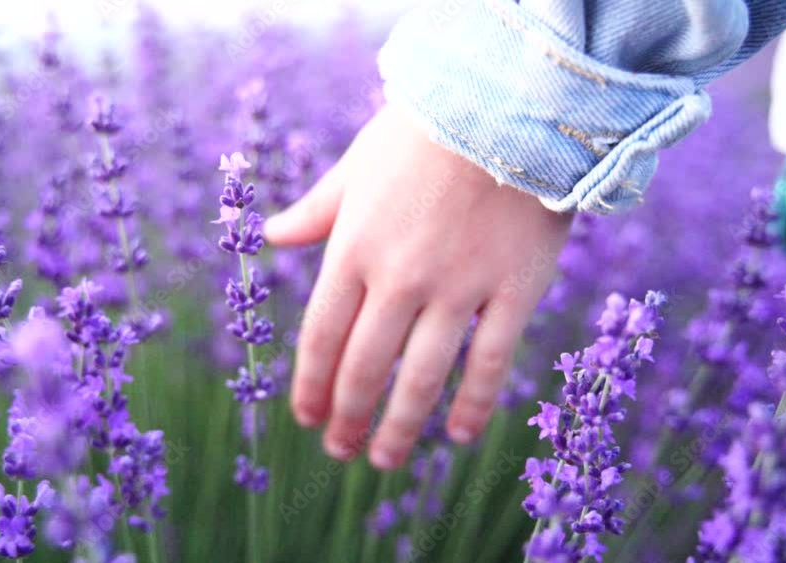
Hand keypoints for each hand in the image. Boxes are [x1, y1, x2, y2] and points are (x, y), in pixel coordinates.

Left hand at [264, 105, 572, 469]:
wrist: (509, 103)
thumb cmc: (424, 132)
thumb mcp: (357, 166)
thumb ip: (316, 210)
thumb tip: (272, 237)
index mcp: (353, 248)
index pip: (321, 337)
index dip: (310, 385)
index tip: (306, 417)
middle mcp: (399, 277)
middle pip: (364, 368)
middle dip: (346, 417)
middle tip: (341, 449)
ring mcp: (458, 288)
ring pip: (421, 378)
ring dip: (399, 428)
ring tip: (385, 460)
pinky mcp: (513, 291)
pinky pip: (490, 363)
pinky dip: (473, 406)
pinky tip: (458, 435)